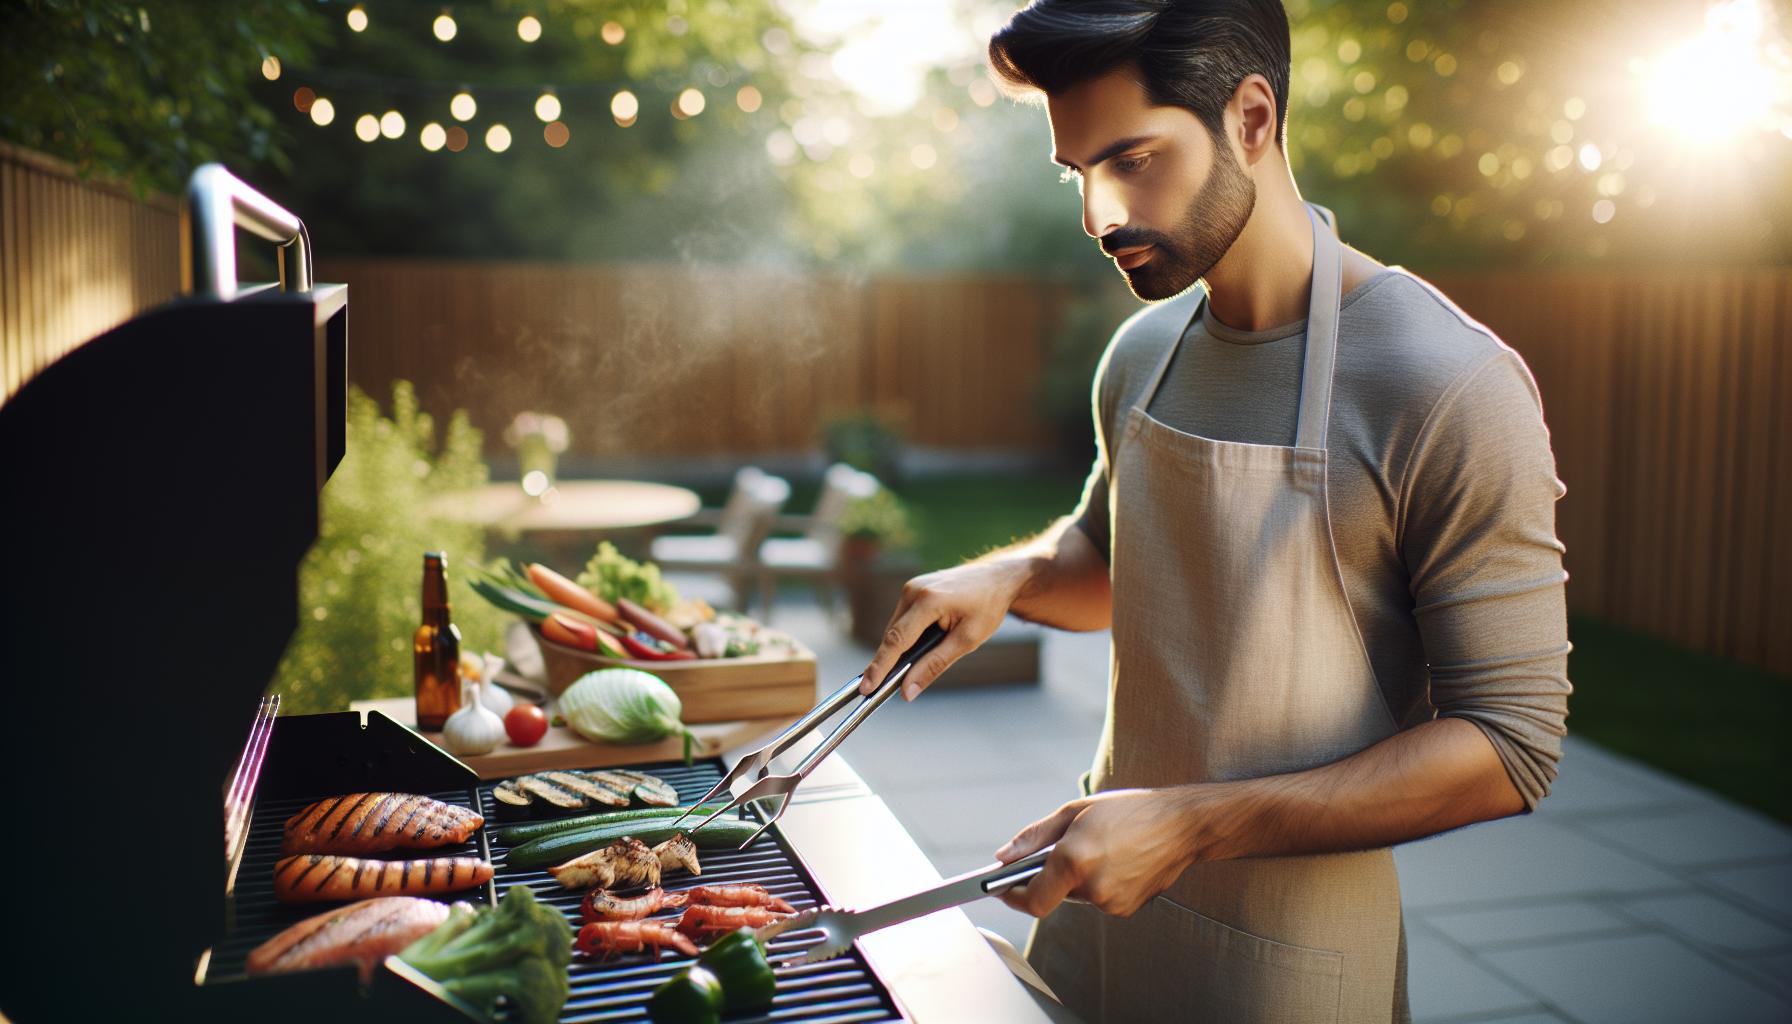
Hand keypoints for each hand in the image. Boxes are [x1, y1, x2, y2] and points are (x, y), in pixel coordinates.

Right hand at [858, 560, 1029, 699]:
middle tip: (881, 688)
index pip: (896, 640)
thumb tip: (907, 690)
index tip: (866, 688)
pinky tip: (919, 646)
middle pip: (893, 636)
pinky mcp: (913, 589)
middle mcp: (913, 590)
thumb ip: (935, 665)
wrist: (997, 578)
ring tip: (910, 666)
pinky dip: (907, 636)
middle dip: (889, 662)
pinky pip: (903, 619)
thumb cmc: (987, 607)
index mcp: (928, 600)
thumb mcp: (967, 641)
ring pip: (896, 628)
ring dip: (901, 648)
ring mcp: (911, 587)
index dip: (880, 667)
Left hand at [995, 788, 1203, 918]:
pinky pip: (1099, 899)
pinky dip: (1098, 882)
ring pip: (1078, 895)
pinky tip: (1116, 859)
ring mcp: (1112, 903)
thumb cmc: (1128, 810)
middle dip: (1051, 875)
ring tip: (1100, 847)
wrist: (1183, 825)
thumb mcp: (1074, 811)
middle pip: (1054, 894)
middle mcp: (1093, 888)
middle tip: (1066, 847)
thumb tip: (1004, 857)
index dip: (1013, 896)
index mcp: (1075, 860)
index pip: (1032, 900)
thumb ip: (1034, 837)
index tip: (1002, 888)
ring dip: (1078, 877)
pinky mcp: (1127, 909)